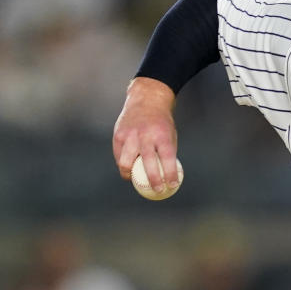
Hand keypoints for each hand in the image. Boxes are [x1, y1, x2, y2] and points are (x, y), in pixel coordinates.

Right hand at [112, 77, 178, 191]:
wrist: (146, 100)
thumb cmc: (161, 122)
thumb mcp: (169, 134)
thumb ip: (167, 153)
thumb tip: (168, 175)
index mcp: (161, 135)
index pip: (166, 159)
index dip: (169, 174)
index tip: (172, 185)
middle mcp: (145, 136)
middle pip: (147, 164)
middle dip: (152, 180)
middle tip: (157, 190)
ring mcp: (130, 135)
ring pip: (125, 163)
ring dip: (130, 175)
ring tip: (136, 180)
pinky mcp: (118, 135)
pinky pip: (119, 155)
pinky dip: (123, 164)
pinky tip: (128, 168)